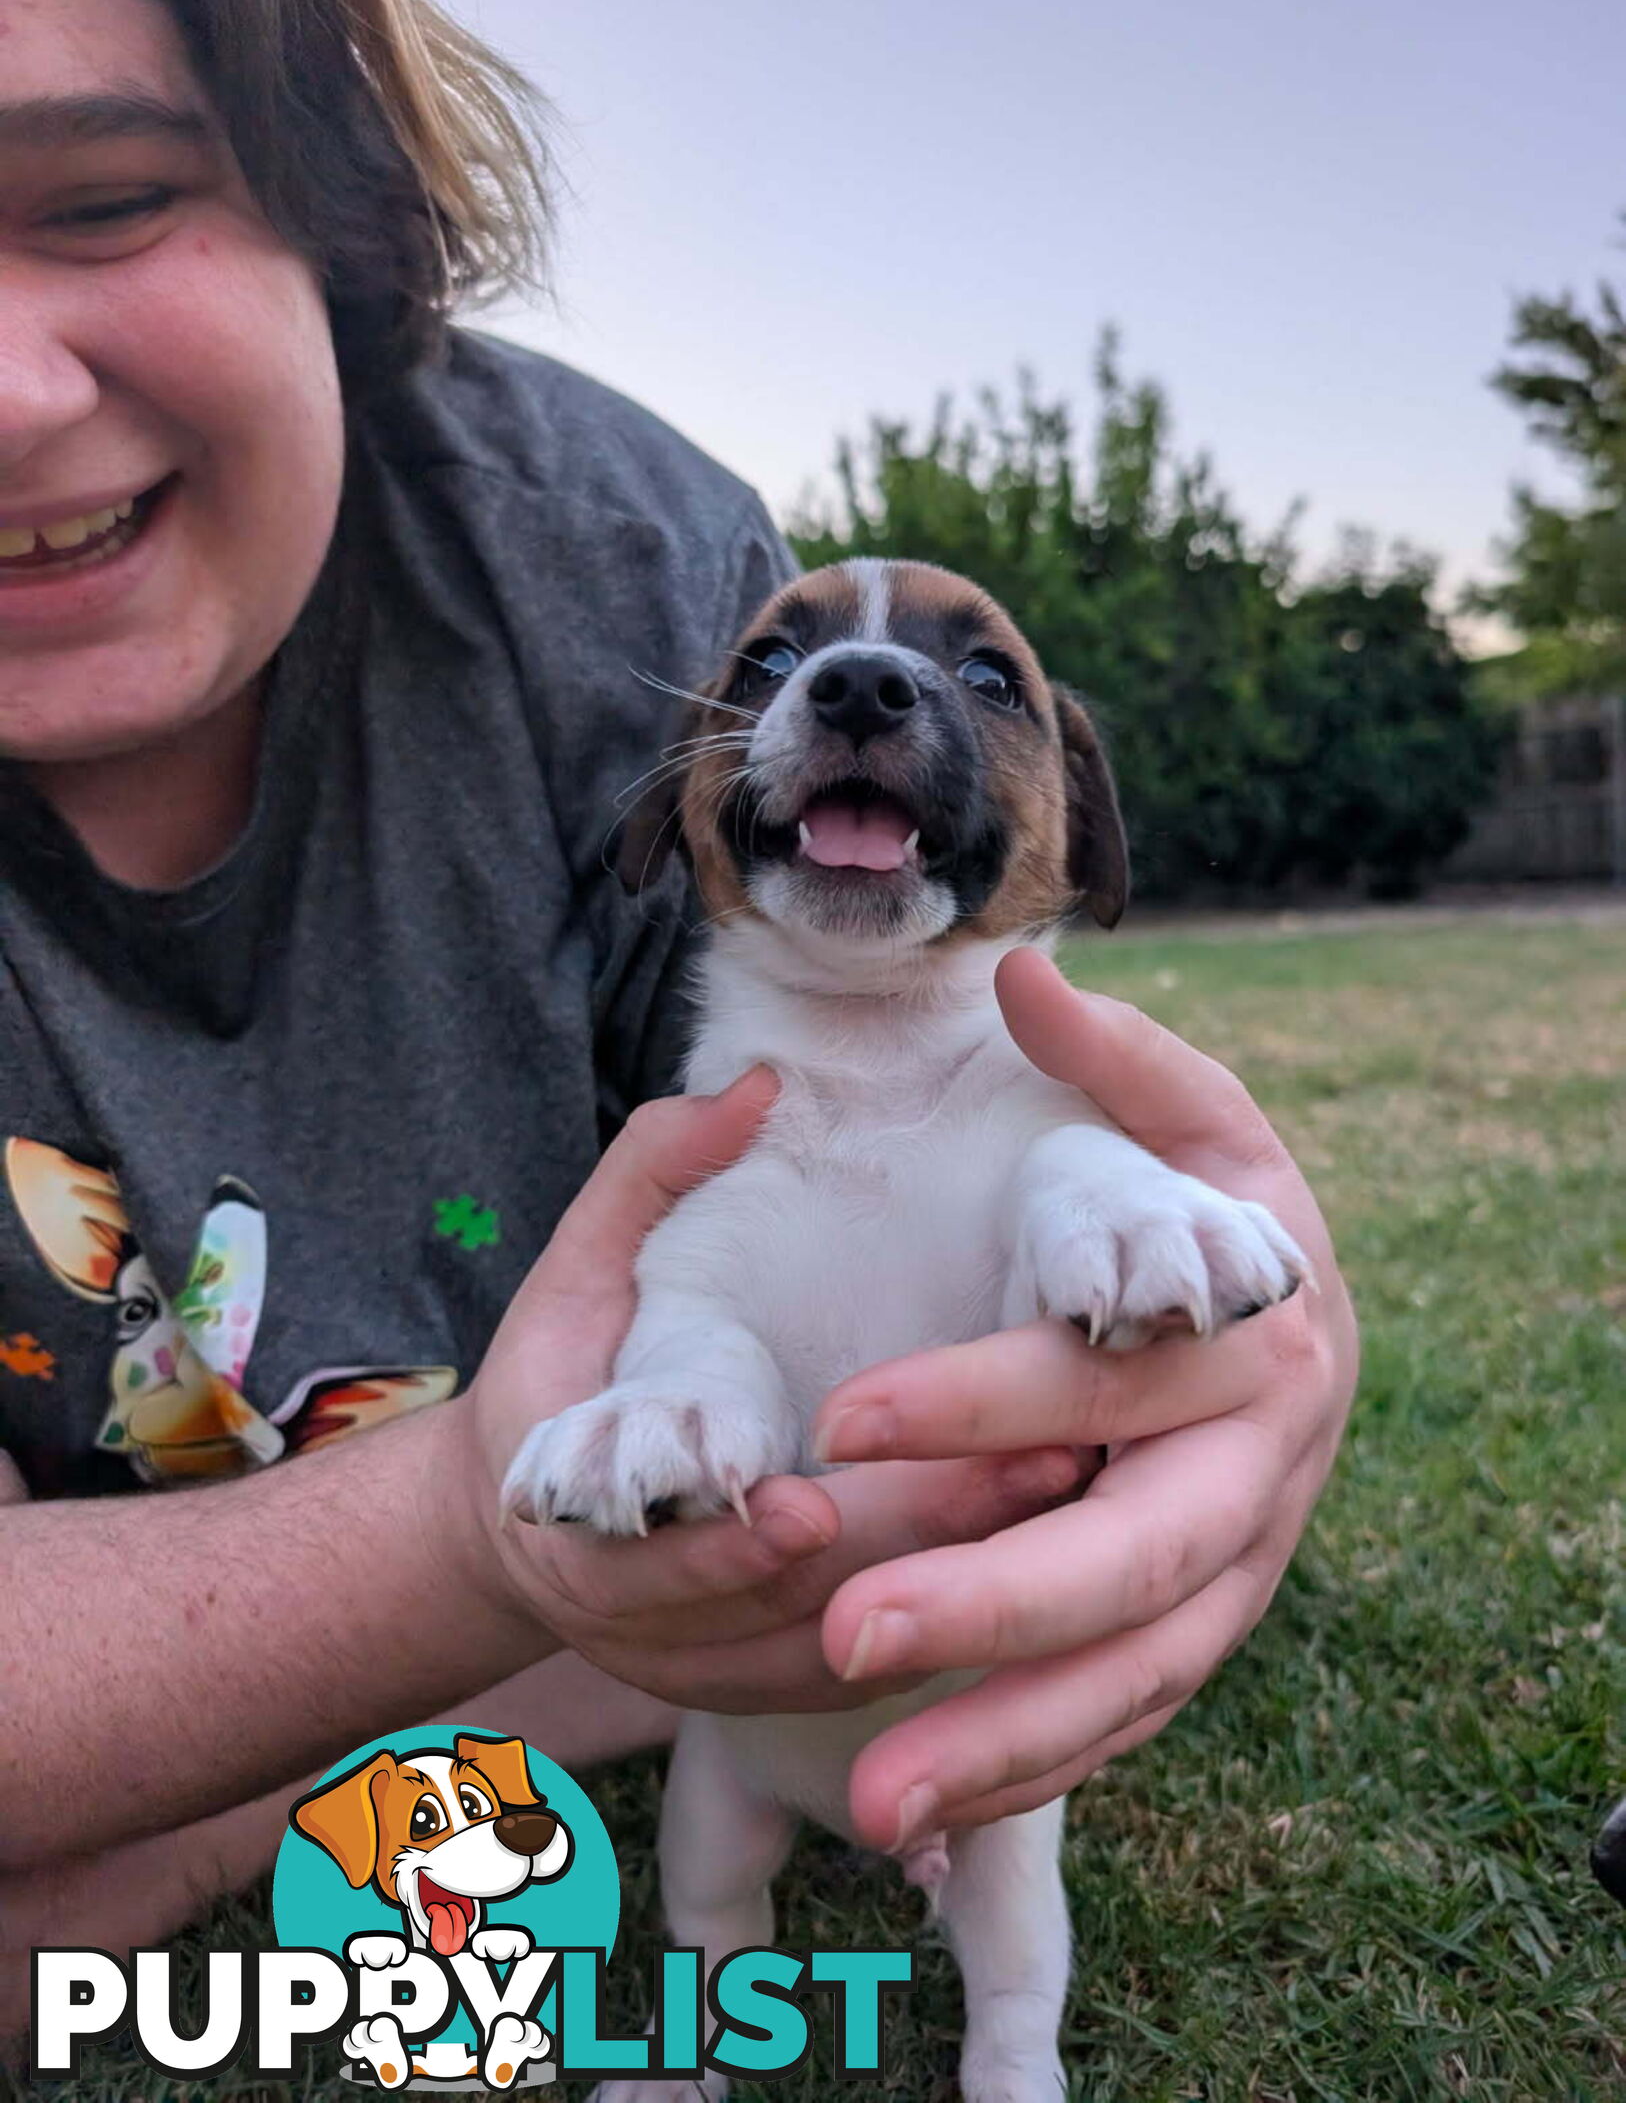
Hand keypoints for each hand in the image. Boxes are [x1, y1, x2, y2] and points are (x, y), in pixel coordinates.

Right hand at [453, 1071, 1084, 1714]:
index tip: (809, 1503)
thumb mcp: (581, 1265)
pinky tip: (1041, 1550)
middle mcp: (639, 1623)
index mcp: (575, 1524)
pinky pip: (865, 1680)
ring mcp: (710, 1674)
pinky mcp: (771, 1691)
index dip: (726, 1545)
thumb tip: (754, 1086)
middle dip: (903, 1547)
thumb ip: (654, 1172)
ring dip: (951, 1590)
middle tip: (1024, 1470)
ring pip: (838, 1660)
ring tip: (1061, 1494)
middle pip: (780, 1612)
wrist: (528, 1529)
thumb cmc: (560, 1372)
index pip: (652, 1561)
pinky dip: (946, 1628)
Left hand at [814, 946, 1358, 1847]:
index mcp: (1251, 1337)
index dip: (979, 1401)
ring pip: (1130, 1677)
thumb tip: (1023, 972)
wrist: (1316, 1333)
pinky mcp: (1208, 1633)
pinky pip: (1131, 1720)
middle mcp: (1258, 1472)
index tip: (841, 1418)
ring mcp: (1240, 1573)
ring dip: (1006, 1740)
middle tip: (845, 1636)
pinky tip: (930, 1813)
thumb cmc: (1227, 1218)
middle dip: (990, 1605)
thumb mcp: (1198, 1118)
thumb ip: (1118, 1060)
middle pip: (1128, 1558)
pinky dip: (1039, 1769)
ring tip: (874, 1804)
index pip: (1103, 1378)